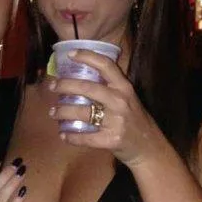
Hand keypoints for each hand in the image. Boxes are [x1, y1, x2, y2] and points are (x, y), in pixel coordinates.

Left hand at [47, 49, 165, 166]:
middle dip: (65, 85)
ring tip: (53, 112)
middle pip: (87, 88)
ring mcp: (116, 121)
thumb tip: (81, 78)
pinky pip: (85, 138)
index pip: (106, 65)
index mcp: (124, 87)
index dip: (87, 57)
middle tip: (52, 86)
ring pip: (82, 113)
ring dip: (63, 112)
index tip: (70, 54)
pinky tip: (63, 135)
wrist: (148, 147)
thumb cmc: (134, 120)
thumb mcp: (128, 98)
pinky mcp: (111, 140)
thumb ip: (110, 88)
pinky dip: (71, 137)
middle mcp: (120, 101)